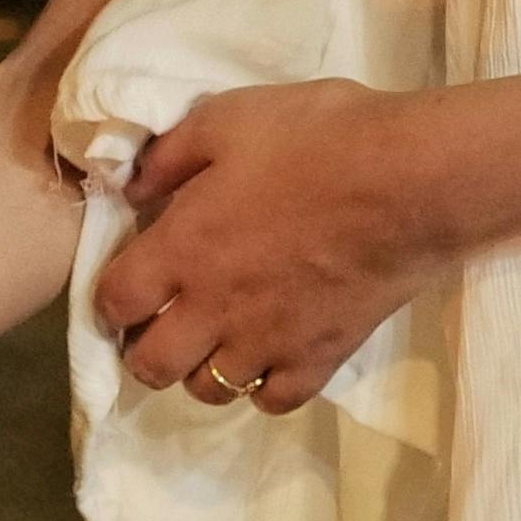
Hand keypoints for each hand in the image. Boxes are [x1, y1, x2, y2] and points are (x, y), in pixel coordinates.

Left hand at [85, 79, 446, 416]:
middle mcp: (212, 308)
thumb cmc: (316, 139)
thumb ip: (169, 156)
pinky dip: (262, 385)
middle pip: (150, 365)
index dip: (111, 298)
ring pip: (208, 390)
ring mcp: (267, 342)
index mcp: (182, 249)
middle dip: (144, 348)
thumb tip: (129, 188)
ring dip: (201, 367)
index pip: (113, 303)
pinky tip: (271, 355)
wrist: (410, 180)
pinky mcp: (319, 359)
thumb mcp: (227, 119)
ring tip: (216, 339)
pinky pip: (272, 401)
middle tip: (163, 322)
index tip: (128, 285)